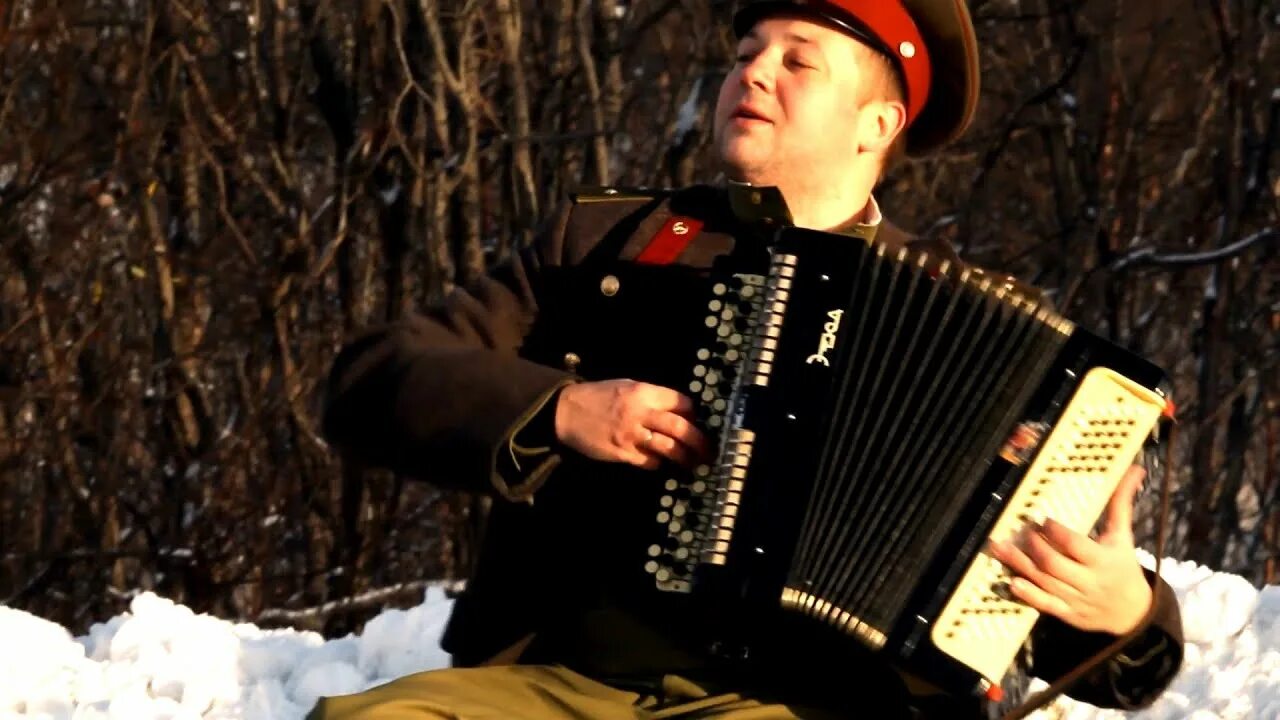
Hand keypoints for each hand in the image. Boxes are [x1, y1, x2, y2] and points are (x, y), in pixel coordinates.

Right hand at [554, 380, 713, 470]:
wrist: (566, 411)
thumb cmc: (598, 397)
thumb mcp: (626, 386)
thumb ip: (652, 397)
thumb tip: (679, 411)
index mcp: (643, 392)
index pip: (681, 402)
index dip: (693, 413)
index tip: (696, 421)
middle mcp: (640, 412)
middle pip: (680, 427)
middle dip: (699, 440)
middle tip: (708, 450)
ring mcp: (631, 434)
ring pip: (668, 448)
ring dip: (685, 457)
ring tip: (694, 463)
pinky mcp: (622, 453)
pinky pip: (649, 461)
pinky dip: (658, 463)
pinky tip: (660, 462)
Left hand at [988, 464, 1153, 635]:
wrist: (1132, 612)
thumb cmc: (1123, 565)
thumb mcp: (1123, 536)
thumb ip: (1121, 503)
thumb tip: (1134, 469)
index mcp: (1103, 560)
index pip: (1075, 545)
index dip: (1056, 533)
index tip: (1042, 519)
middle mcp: (1088, 581)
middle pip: (1054, 564)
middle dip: (1034, 547)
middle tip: (1021, 531)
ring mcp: (1076, 599)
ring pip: (1044, 582)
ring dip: (1019, 564)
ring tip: (998, 547)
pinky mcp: (1066, 613)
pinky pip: (1044, 604)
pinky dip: (1027, 594)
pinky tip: (1010, 581)